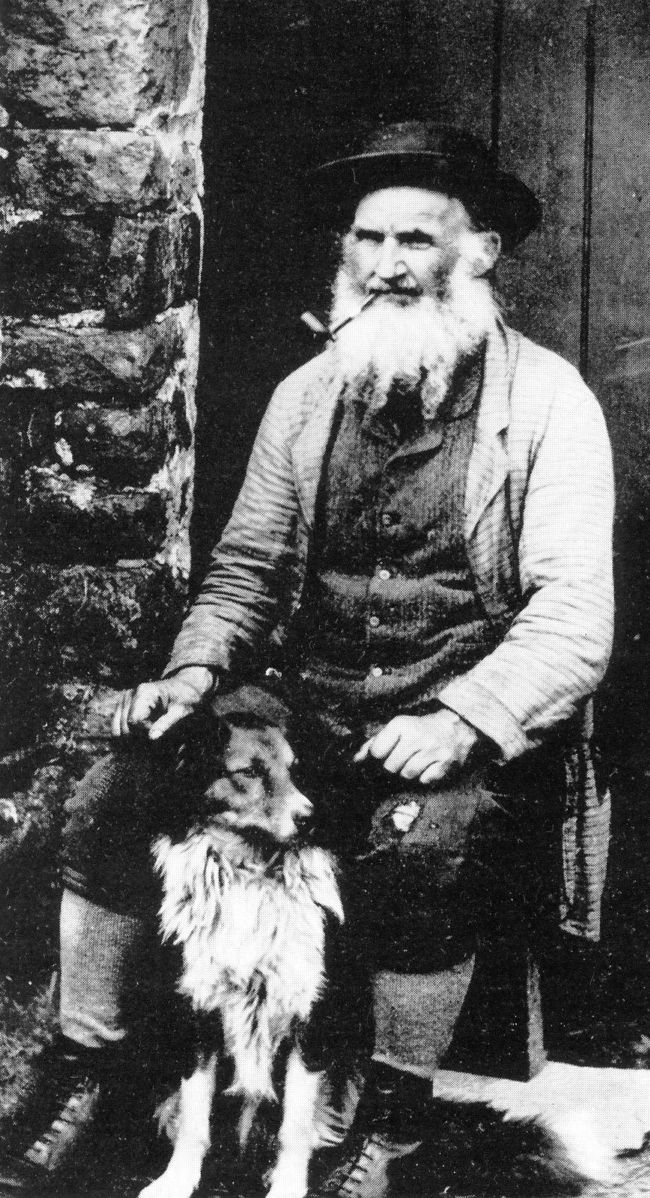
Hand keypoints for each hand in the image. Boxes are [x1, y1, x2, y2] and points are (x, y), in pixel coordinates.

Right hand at [111, 666, 215, 739]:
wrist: (186, 687)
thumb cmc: (186, 698)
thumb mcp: (181, 712)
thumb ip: (166, 724)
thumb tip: (151, 738)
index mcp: (144, 692)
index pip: (133, 722)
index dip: (145, 733)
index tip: (160, 734)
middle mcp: (130, 694)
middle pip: (123, 727)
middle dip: (138, 737)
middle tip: (157, 737)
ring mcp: (125, 699)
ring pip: (117, 729)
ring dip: (132, 738)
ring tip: (150, 735)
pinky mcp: (124, 706)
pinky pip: (117, 726)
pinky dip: (128, 735)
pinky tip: (143, 734)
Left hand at [353, 709, 479, 784]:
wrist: (457, 726)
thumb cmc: (420, 729)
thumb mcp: (398, 728)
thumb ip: (375, 742)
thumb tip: (356, 759)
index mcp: (402, 724)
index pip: (377, 750)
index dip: (378, 756)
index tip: (385, 753)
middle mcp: (417, 736)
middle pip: (390, 767)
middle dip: (393, 766)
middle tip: (402, 758)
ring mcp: (433, 751)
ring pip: (406, 775)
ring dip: (408, 772)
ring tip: (415, 762)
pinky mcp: (446, 764)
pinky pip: (424, 781)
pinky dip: (424, 777)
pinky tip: (428, 766)